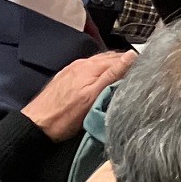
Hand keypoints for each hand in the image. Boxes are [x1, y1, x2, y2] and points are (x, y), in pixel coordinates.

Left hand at [20, 50, 134, 140]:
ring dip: (112, 67)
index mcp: (91, 66)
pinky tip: (101, 82)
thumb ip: (112, 75)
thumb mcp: (93, 97)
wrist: (35, 126)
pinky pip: (88, 69)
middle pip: (109, 58)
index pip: (120, 57)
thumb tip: (132, 55)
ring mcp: (72, 69)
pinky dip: (99, 72)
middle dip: (124, 63)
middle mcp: (81, 63)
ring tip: (122, 78)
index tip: (145, 70)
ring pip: (99, 63)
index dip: (133, 62)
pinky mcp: (66, 77)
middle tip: (137, 75)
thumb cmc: (65, 116)